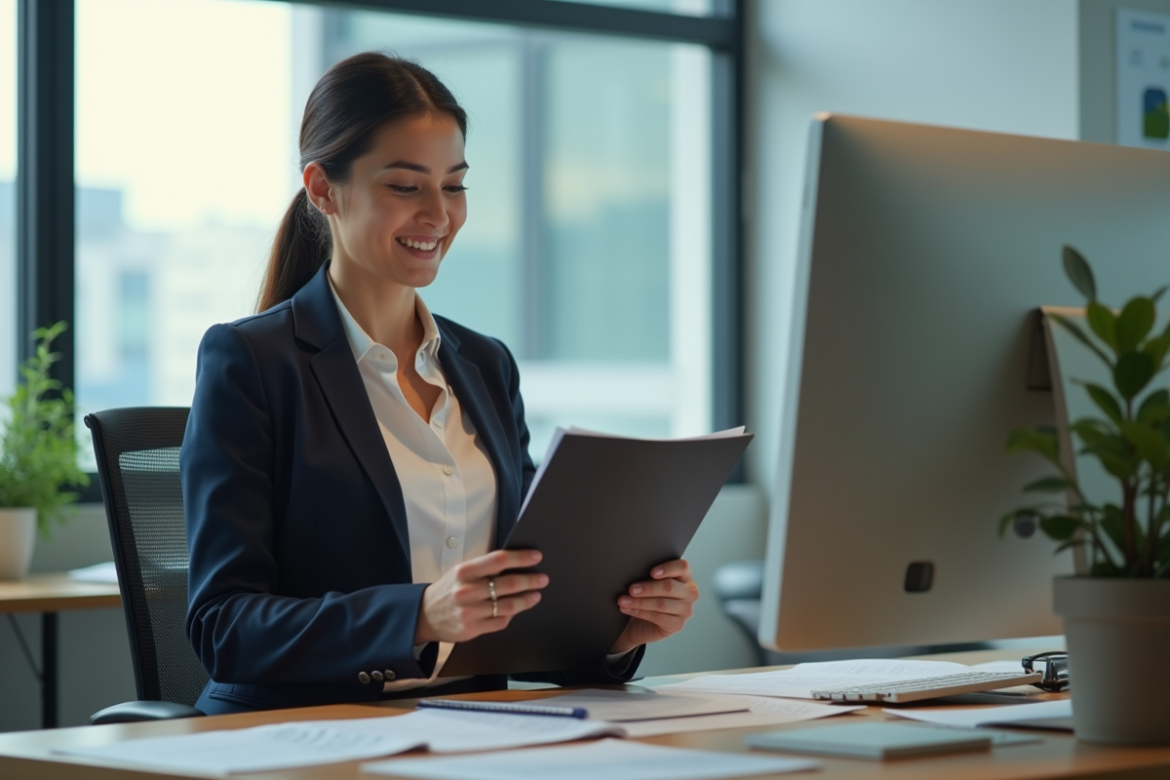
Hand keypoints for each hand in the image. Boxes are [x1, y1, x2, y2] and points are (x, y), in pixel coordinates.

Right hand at [415, 549, 547, 643]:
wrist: (424, 615)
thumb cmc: (448, 590)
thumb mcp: (460, 572)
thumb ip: (484, 568)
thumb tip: (515, 564)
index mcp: (464, 571)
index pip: (499, 560)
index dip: (521, 558)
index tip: (536, 556)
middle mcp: (467, 590)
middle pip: (508, 584)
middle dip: (530, 580)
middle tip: (543, 579)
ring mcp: (470, 611)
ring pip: (508, 606)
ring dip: (526, 600)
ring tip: (536, 595)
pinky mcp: (471, 629)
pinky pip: (500, 621)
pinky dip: (511, 615)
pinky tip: (517, 610)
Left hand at [609, 559, 698, 653]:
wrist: (640, 622)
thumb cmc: (646, 597)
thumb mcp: (649, 582)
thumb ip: (649, 575)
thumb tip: (636, 570)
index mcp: (685, 576)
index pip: (682, 567)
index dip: (667, 568)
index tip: (651, 572)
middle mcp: (689, 592)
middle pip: (669, 587)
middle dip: (647, 588)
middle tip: (631, 589)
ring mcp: (685, 610)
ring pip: (661, 604)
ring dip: (639, 602)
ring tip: (624, 600)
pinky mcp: (677, 624)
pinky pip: (657, 617)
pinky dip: (639, 612)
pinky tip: (628, 609)